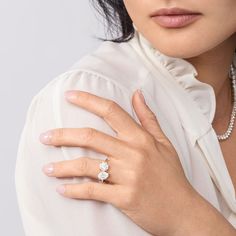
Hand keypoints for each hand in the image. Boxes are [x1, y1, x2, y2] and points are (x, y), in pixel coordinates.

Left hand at [39, 89, 195, 235]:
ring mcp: (128, 176)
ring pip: (86, 165)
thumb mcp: (164, 143)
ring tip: (47, 168)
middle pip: (90, 137)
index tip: (70, 96)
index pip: (111, 111)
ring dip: (63, 167)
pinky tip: (62, 189)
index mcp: (141, 138)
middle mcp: (133, 153)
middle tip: (45, 137)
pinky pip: (93, 191)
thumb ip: (148, 118)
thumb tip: (137, 94)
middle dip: (63, 135)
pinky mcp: (124, 198)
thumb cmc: (172, 176)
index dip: (88, 100)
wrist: (184, 211)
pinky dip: (74, 190)